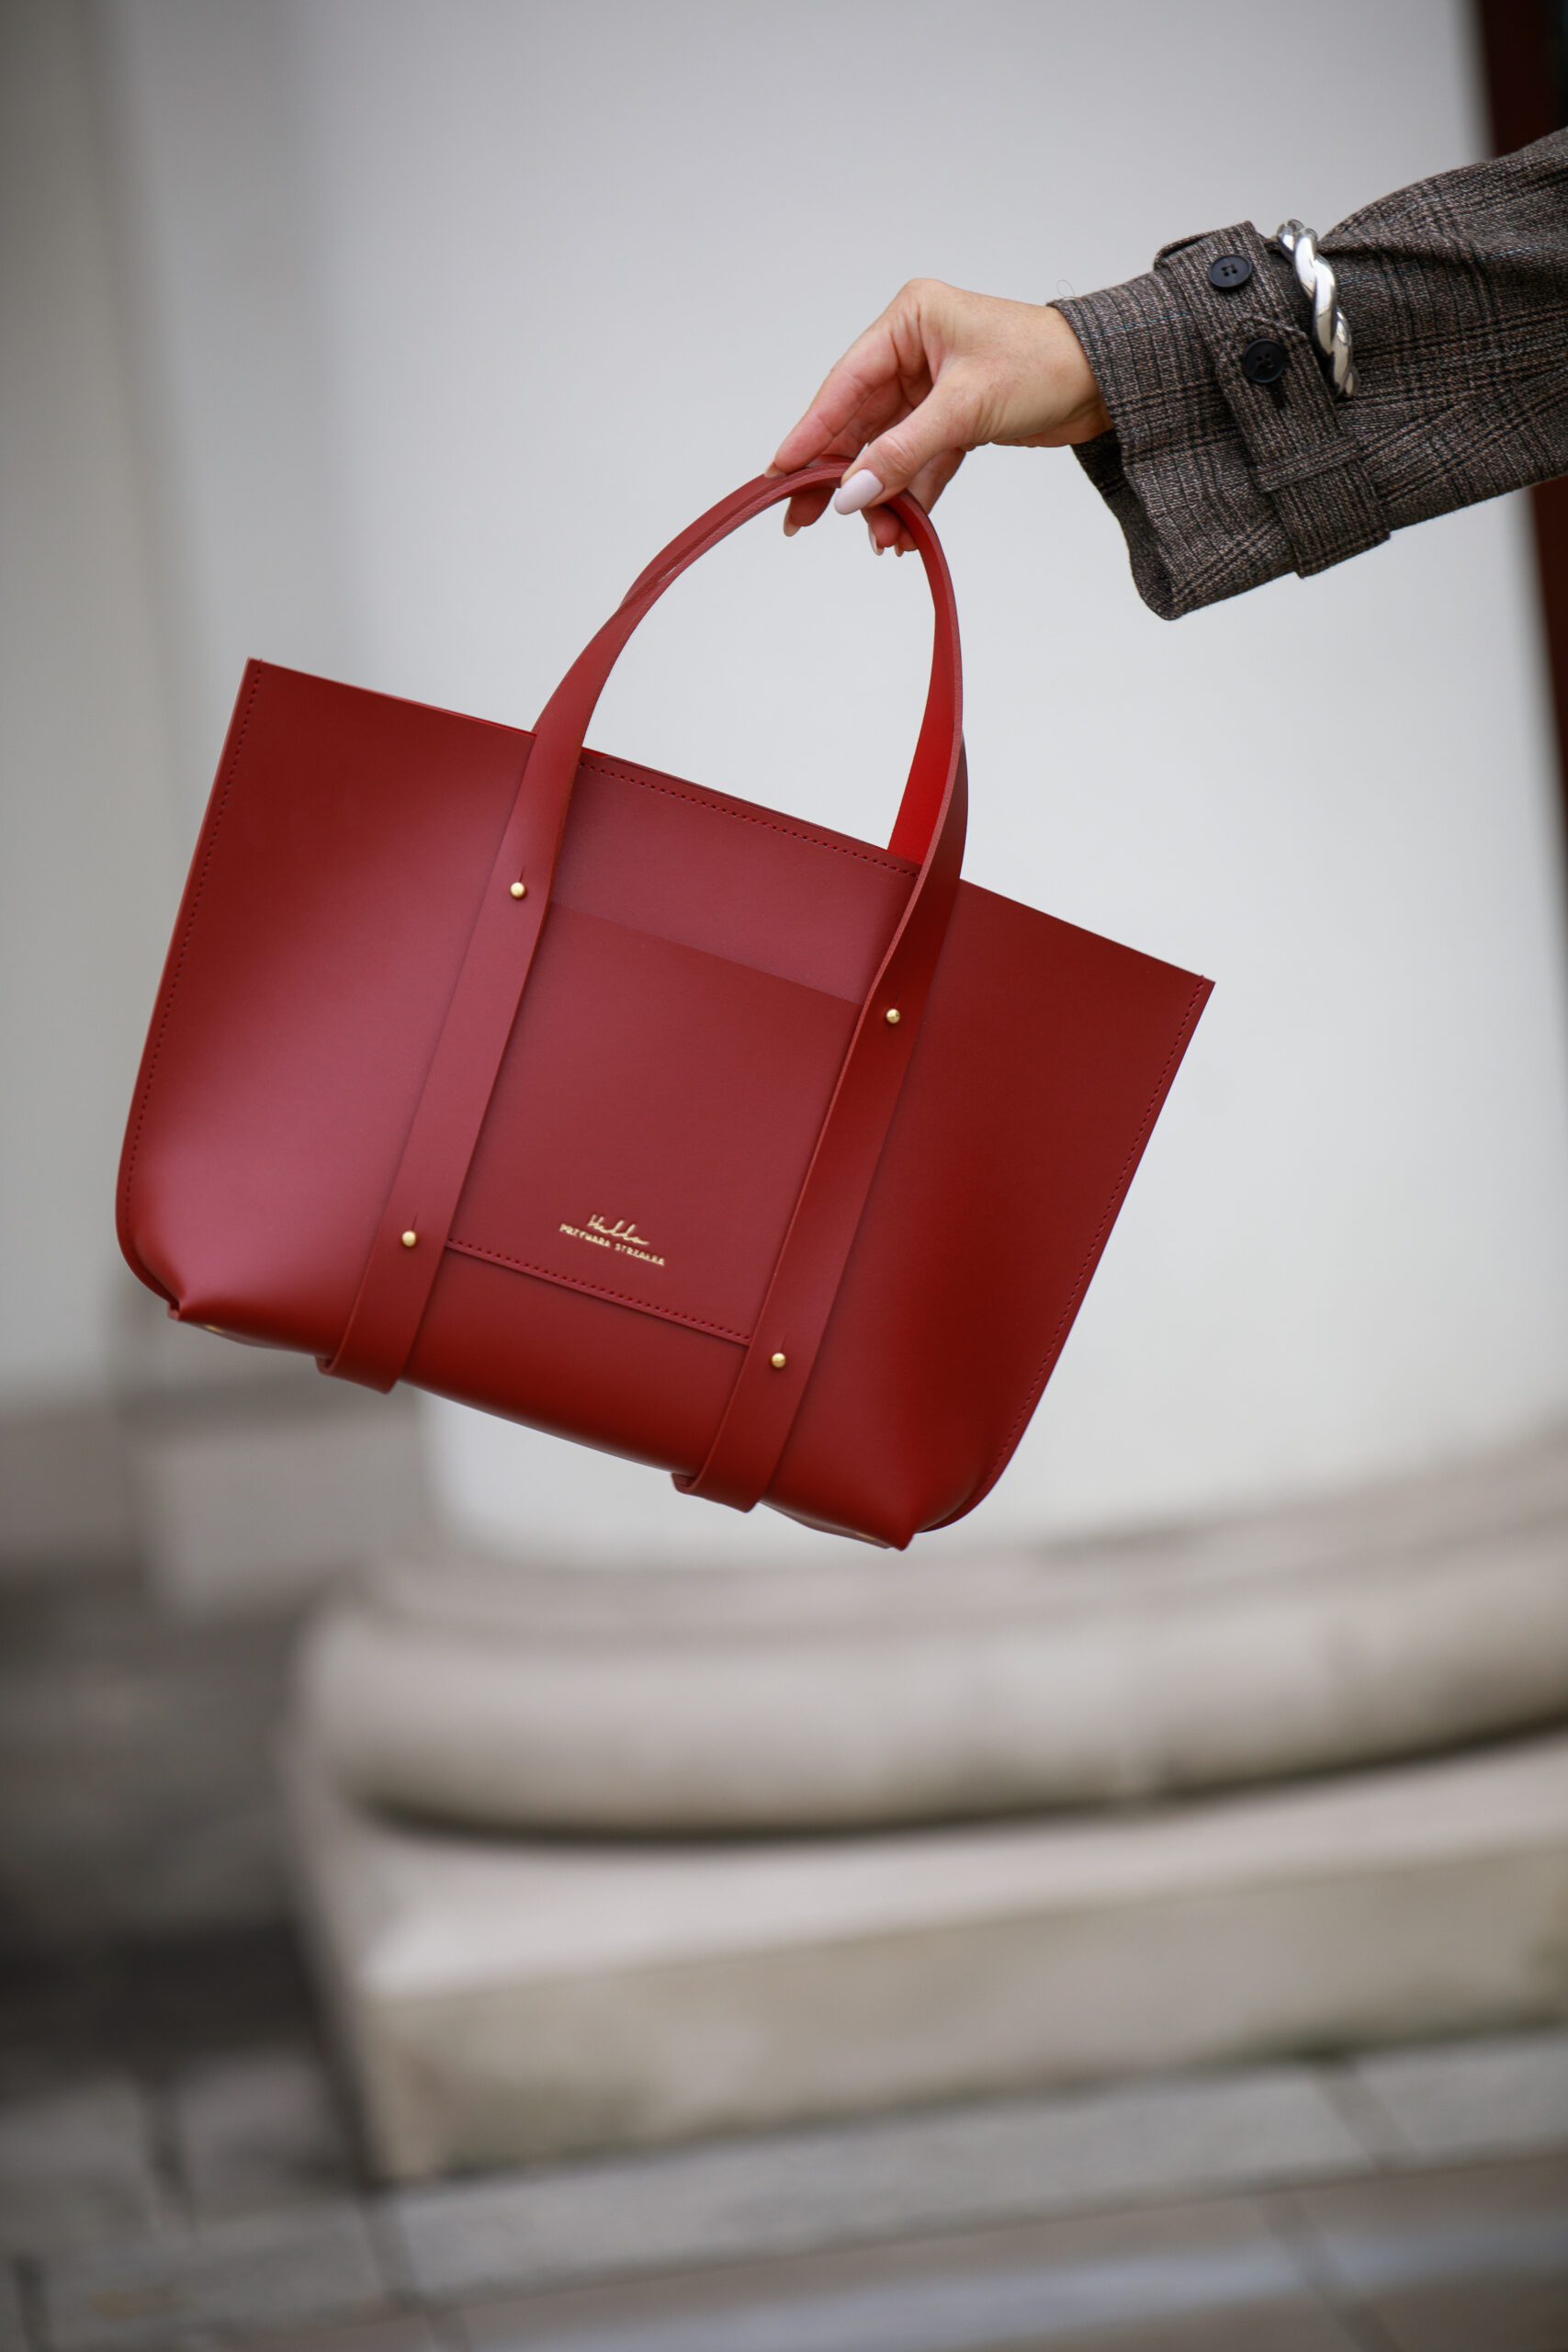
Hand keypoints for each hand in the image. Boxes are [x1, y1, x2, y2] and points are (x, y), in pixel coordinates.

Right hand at [769, 279, 1110, 552]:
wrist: (1110, 381)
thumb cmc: (1047, 364)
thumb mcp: (966, 407)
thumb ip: (904, 452)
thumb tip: (852, 492)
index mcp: (910, 320)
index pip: (844, 384)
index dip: (811, 433)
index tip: (780, 474)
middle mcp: (914, 350)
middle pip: (859, 423)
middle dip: (842, 477)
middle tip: (803, 522)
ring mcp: (933, 387)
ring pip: (888, 450)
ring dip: (882, 497)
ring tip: (881, 540)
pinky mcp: (955, 420)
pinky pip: (919, 464)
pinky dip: (911, 497)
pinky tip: (904, 532)